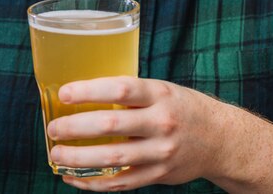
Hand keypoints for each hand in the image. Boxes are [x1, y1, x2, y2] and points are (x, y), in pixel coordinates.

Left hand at [47, 76, 227, 190]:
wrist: (220, 139)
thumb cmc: (181, 107)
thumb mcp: (160, 89)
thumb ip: (129, 93)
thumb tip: (83, 93)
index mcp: (159, 94)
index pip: (121, 89)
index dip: (90, 91)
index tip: (65, 93)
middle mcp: (161, 123)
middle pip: (112, 126)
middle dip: (77, 128)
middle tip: (53, 128)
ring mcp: (160, 153)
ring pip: (114, 159)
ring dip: (80, 158)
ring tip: (56, 154)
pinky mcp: (158, 176)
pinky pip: (121, 183)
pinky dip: (94, 183)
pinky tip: (74, 178)